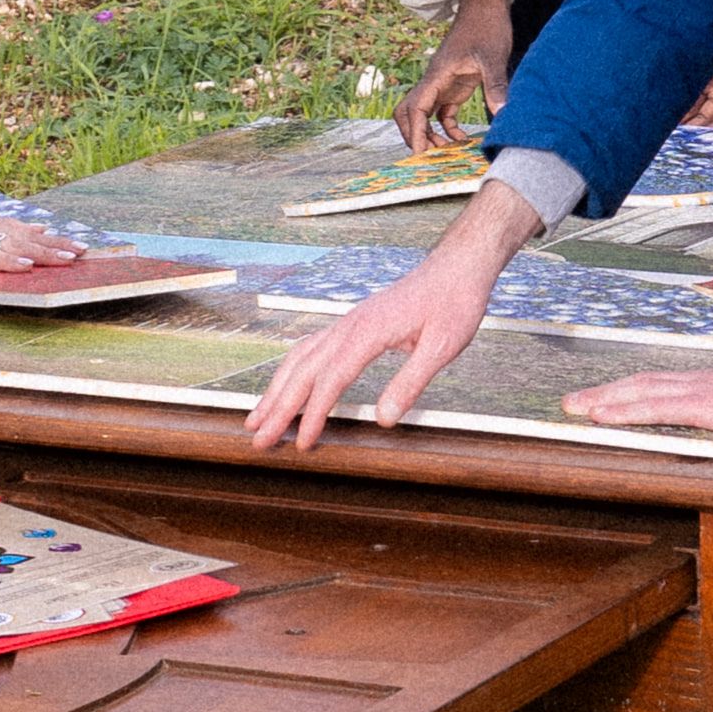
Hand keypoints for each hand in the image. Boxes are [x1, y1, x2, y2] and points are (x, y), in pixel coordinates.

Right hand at [245, 178, 543, 451]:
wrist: (455, 268)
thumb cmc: (453, 304)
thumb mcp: (442, 346)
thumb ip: (410, 381)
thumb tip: (383, 419)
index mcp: (367, 332)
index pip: (330, 379)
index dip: (314, 414)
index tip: (301, 443)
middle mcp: (348, 326)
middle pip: (303, 371)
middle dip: (278, 407)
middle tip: (258, 440)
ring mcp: (346, 324)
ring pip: (300, 358)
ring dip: (276, 389)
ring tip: (257, 418)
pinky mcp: (351, 325)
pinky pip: (311, 349)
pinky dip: (291, 371)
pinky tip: (285, 385)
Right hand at [396, 0, 515, 153]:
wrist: (486, 5)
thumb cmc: (486, 25)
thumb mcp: (493, 57)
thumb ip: (495, 86)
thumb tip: (502, 114)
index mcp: (437, 75)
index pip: (415, 108)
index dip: (415, 132)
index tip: (421, 154)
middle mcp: (435, 81)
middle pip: (409, 113)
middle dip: (414, 135)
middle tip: (430, 156)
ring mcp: (443, 83)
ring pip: (424, 114)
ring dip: (430, 134)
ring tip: (447, 152)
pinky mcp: (455, 85)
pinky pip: (443, 113)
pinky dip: (448, 128)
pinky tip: (463, 138)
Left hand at [559, 352, 712, 442]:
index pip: (664, 386)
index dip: (632, 390)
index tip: (608, 396)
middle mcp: (702, 384)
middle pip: (644, 385)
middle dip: (607, 393)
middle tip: (575, 400)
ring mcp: (701, 392)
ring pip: (640, 393)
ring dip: (606, 401)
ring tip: (577, 407)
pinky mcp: (703, 405)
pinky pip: (654, 408)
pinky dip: (624, 410)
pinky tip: (603, 415)